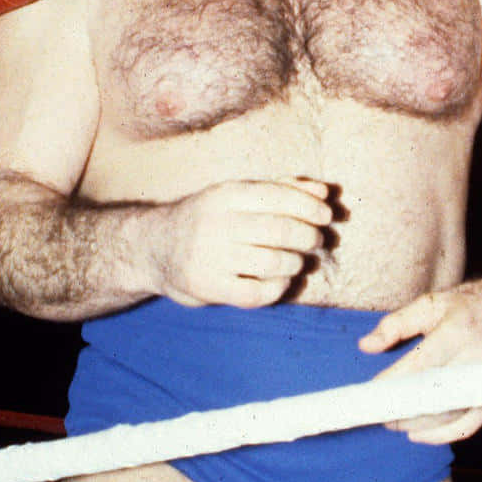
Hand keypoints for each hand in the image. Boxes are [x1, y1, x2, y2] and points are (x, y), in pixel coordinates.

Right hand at [153, 178, 332, 308]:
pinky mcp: (208, 288)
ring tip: (299, 260)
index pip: (278, 197)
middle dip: (309, 236)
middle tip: (317, 240)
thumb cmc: (209, 217)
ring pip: (272, 263)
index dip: (310, 206)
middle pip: (280, 231)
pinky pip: (257, 293)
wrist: (154, 247)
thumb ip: (281, 188)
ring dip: (296, 262)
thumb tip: (323, 190)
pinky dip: (278, 288)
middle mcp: (217, 224)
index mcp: (226, 195)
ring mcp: (211, 258)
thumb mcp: (236, 195)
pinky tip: (282, 280)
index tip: (327, 215)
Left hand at [358, 277, 481, 442]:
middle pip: (434, 395)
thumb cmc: (470, 305)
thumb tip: (366, 346)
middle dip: (404, 409)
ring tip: (394, 423)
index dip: (395, 382)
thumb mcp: (431, 303)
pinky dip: (442, 435)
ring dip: (419, 424)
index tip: (373, 392)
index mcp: (457, 332)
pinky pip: (468, 425)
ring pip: (449, 415)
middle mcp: (475, 359)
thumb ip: (396, 324)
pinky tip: (419, 432)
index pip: (421, 364)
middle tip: (379, 414)